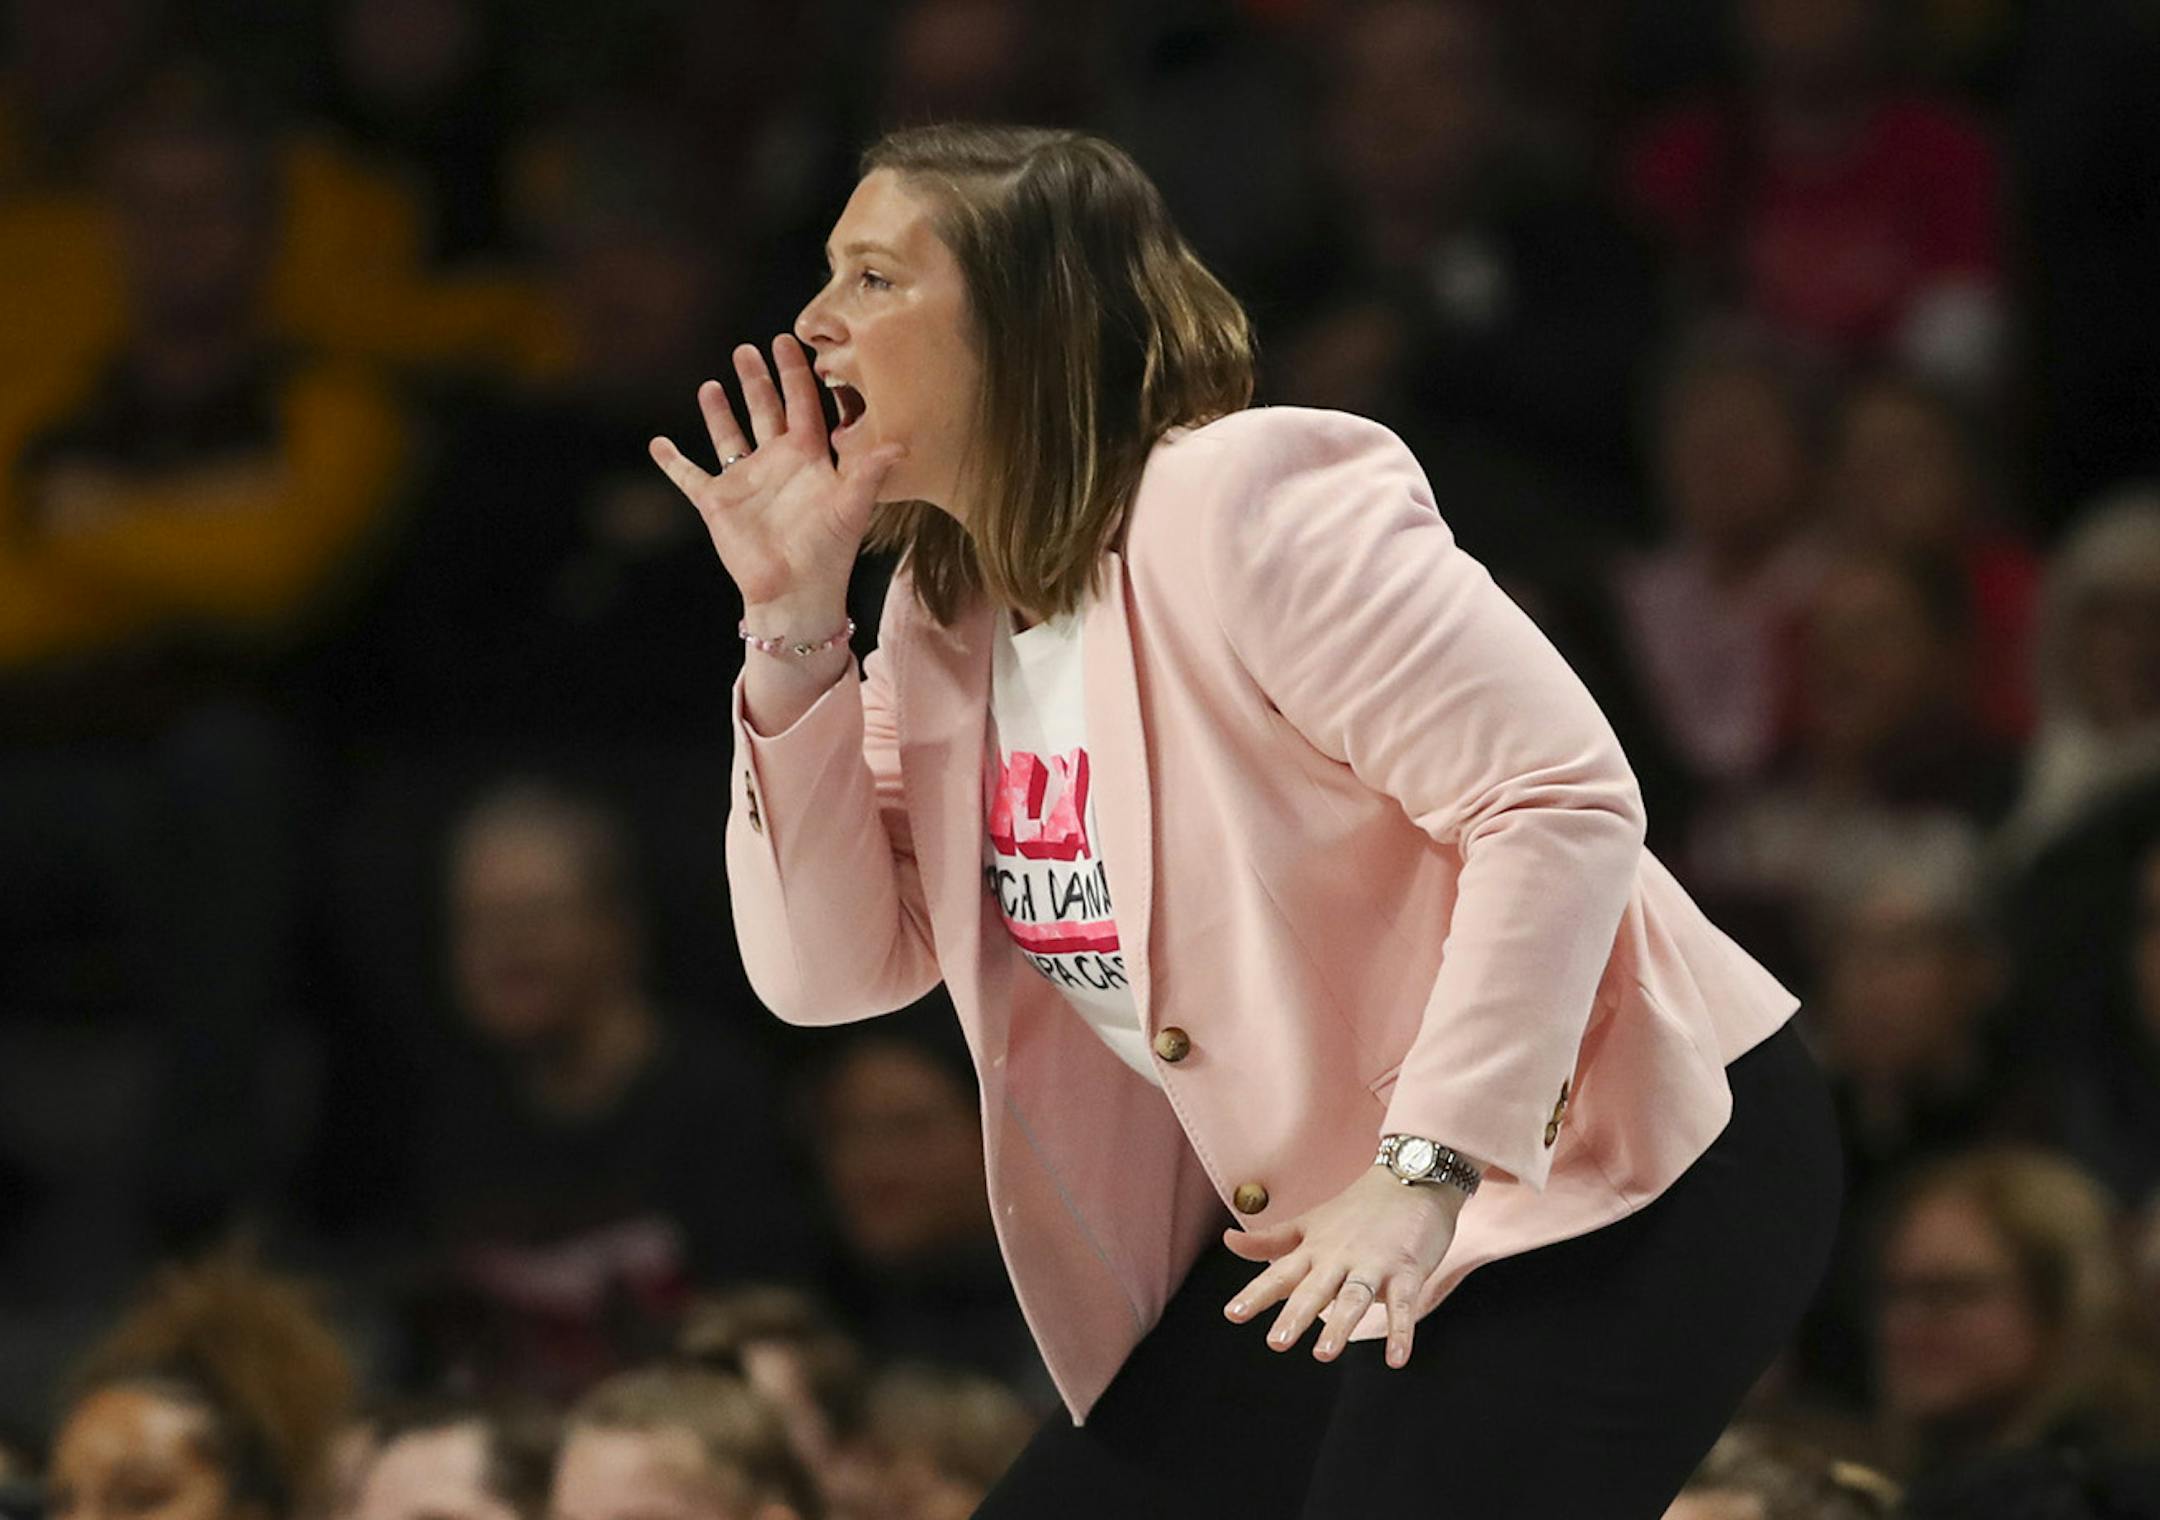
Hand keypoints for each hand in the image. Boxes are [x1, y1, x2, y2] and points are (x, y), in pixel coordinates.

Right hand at [648, 335, 906, 614]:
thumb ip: (870, 472)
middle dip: (757, 380)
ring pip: (729, 435)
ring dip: (718, 411)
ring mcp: (745, 481)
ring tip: (712, 384)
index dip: (796, 374)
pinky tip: (658, 443)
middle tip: (747, 349)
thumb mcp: (853, 508)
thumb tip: (902, 445)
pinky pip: (689, 476)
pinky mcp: (717, 503)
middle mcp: (777, 463)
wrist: (796, 594)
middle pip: (765, 411)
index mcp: (810, 458)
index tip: (787, 341)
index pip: (803, 405)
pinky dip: (672, 461)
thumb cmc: (830, 553)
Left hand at [1222, 1165, 1463, 1367]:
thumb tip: (1228, 1241)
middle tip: (1277, 1342)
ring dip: (1340, 1324)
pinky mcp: (1407, 1270)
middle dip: (1296, 1314)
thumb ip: (1270, 1241)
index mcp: (1314, 1249)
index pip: (1280, 1273)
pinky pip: (1403, 1304)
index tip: (1232, 1314)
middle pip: (1315, 1288)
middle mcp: (1339, 1257)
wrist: (1412, 1178)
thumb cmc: (1358, 1209)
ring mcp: (1374, 1263)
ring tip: (1324, 1353)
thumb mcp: (1309, 1224)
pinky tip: (1396, 1359)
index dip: (1256, 1293)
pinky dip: (1401, 1332)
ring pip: (1354, 1296)